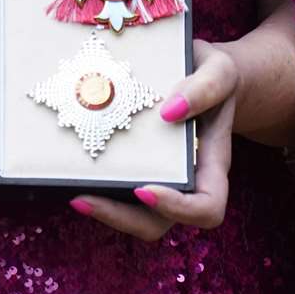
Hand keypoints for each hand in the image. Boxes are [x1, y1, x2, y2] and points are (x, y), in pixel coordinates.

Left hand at [67, 38, 238, 239]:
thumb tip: (169, 112)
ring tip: (74, 194)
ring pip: (135, 214)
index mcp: (212, 163)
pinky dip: (100, 186)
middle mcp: (186, 179)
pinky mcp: (138, 164)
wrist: (203, 74)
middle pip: (159, 223)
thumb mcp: (220, 70)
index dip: (178, 209)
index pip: (207, 208)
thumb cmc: (213, 74)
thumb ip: (206, 88)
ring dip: (105, 210)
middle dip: (120, 217)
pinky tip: (75, 169)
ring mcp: (161, 176)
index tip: (145, 189)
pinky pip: (120, 188)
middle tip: (84, 198)